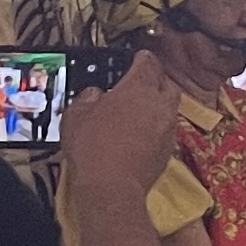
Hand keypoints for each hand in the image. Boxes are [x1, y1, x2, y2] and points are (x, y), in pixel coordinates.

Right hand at [58, 52, 183, 207]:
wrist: (111, 187)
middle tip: (140, 83)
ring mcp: (168, 129)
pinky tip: (141, 134)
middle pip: (166, 84)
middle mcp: (160, 105)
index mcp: (139, 89)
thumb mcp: (76, 115)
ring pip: (170, 108)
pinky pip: (167, 130)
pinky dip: (157, 127)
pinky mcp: (169, 150)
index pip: (148, 63)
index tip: (138, 57)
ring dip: (158, 105)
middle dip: (156, 80)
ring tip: (139, 109)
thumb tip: (93, 95)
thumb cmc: (92, 148)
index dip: (143, 58)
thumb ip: (87, 98)